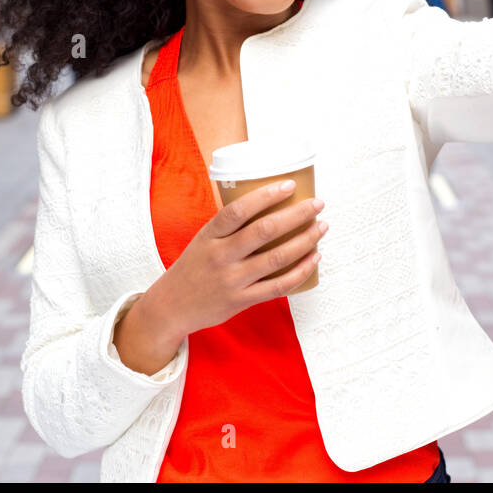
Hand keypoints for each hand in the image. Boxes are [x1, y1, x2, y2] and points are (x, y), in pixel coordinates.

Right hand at [157, 181, 325, 335]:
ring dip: (305, 241)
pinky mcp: (242, 301)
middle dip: (296, 214)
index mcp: (209, 235)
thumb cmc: (193, 268)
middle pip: (264, 231)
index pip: (239, 210)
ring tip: (321, 227)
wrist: (171, 307)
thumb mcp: (203, 239)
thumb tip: (267, 202)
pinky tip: (314, 258)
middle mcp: (221, 256)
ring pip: (277, 258)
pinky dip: (301, 271)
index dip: (266, 195)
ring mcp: (232, 280)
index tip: (290, 185)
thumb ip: (229, 226)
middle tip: (317, 204)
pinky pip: (278, 286)